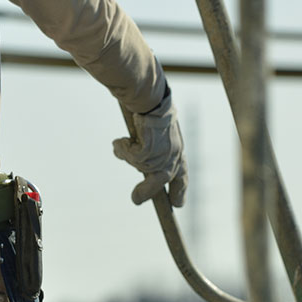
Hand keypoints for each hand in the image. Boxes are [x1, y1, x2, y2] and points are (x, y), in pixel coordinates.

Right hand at [112, 92, 187, 206]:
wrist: (150, 97)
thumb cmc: (152, 110)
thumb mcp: (154, 132)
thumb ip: (145, 148)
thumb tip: (121, 153)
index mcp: (179, 150)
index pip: (182, 175)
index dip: (180, 190)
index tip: (178, 204)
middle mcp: (174, 154)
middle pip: (162, 181)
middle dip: (146, 192)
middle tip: (135, 200)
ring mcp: (162, 154)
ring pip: (140, 166)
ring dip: (127, 155)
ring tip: (120, 143)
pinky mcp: (150, 151)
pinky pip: (131, 158)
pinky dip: (122, 149)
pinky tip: (119, 139)